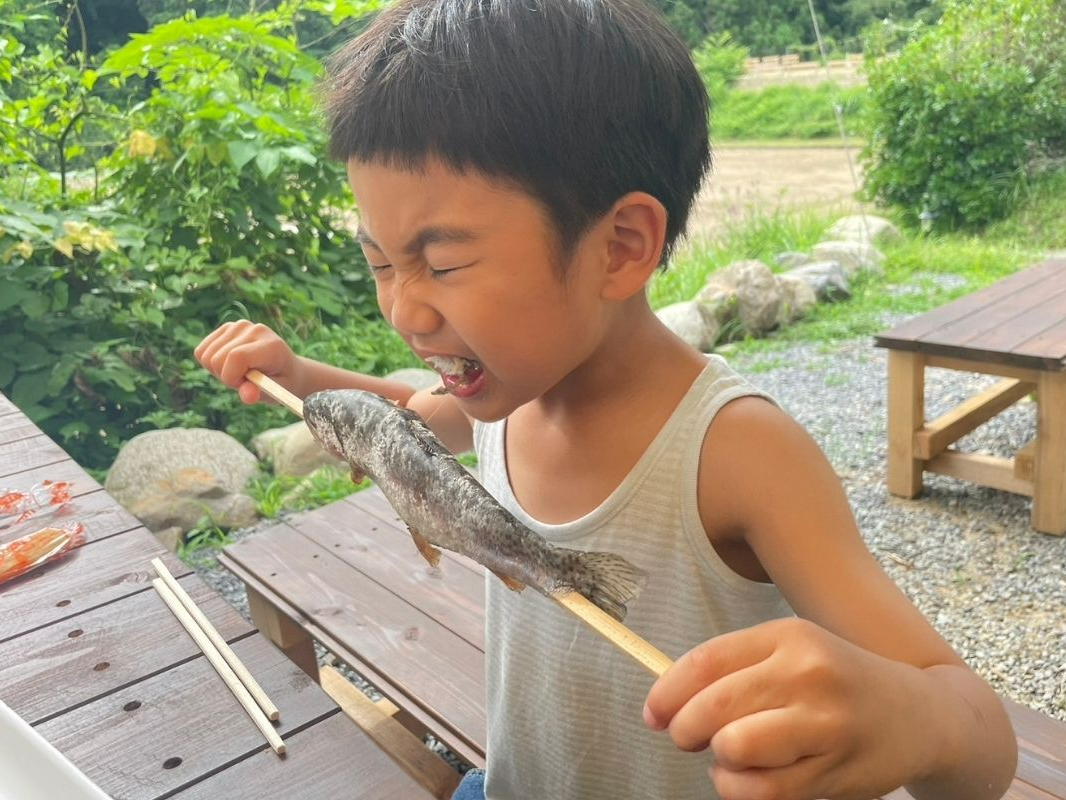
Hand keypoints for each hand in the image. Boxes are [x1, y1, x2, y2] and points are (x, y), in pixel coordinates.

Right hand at [194, 320, 299, 404]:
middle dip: (227, 377)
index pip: (236, 357)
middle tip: (246, 379)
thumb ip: (258, 393)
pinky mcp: (227, 327)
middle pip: (217, 358)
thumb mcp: (274, 393)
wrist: (286, 368)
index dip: (232, 377)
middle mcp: (255, 330)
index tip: (243, 386)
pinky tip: (229, 364)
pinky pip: (201, 351)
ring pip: (206, 355)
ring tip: (240, 372)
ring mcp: (240, 326)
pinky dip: (210, 363)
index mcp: (270, 346)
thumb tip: (247, 395)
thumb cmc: (280, 383)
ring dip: (219, 371)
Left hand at [643, 618, 948, 799]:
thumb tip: (667, 703)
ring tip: (729, 759)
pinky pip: (764, 791)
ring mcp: (825, 723)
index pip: (706, 661)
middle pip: (713, 707)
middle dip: (686, 730)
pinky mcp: (837, 770)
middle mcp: (808, 673)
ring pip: (734, 749)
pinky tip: (752, 779)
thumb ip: (737, 670)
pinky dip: (742, 791)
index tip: (653, 713)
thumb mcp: (794, 654)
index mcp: (789, 637)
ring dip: (719, 764)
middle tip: (689, 739)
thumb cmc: (840, 683)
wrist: (923, 715)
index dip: (667, 692)